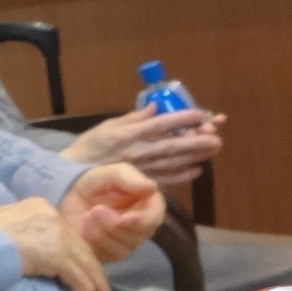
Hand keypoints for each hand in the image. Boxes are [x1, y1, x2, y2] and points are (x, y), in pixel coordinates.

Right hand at [0, 196, 111, 290]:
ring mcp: (56, 235)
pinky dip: (85, 290)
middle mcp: (52, 216)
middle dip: (93, 270)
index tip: (84, 268)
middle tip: (102, 290)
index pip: (66, 233)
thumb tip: (28, 253)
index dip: (78, 253)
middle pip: (82, 246)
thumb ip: (22, 236)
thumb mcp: (3, 228)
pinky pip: (78, 276)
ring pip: (86, 261)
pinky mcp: (56, 255)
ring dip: (96, 283)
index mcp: (39, 207)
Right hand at [63, 110, 225, 184]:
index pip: (159, 125)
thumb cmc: (91, 145)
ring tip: (213, 148)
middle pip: (172, 146)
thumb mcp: (108, 126)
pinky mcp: (140, 182)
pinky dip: (182, 176)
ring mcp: (140, 170)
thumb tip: (156, 107)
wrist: (74, 174)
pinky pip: (165, 180)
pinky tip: (196, 169)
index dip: (180, 119)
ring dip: (195, 156)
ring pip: (173, 163)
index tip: (199, 114)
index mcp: (128, 135)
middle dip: (196, 141)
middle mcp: (136, 153)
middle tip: (216, 135)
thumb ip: (133, 118)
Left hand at [64, 165, 164, 265]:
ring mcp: (127, 242)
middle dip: (116, 225)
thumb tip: (152, 188)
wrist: (67, 198)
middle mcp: (141, 226)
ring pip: (124, 248)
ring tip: (87, 216)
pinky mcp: (111, 254)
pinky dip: (94, 243)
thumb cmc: (94, 183)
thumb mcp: (109, 173)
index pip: (155, 216)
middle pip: (140, 235)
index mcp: (147, 204)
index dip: (143, 220)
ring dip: (102, 232)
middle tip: (96, 210)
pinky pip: (109, 256)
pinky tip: (84, 229)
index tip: (125, 217)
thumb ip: (129, 178)